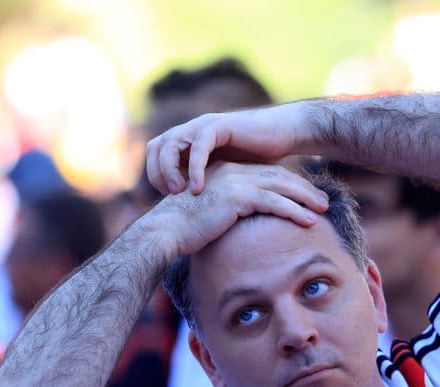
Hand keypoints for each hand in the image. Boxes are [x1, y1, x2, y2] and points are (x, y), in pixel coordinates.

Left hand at [146, 103, 307, 195]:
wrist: (284, 133)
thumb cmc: (260, 156)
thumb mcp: (226, 173)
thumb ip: (208, 180)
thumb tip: (192, 206)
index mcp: (188, 140)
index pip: (155, 154)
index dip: (155, 175)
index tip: (167, 198)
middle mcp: (191, 130)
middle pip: (155, 146)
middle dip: (156, 172)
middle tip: (169, 195)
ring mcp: (203, 126)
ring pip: (170, 144)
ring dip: (170, 169)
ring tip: (179, 192)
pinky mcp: (218, 126)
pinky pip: (198, 147)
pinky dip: (194, 168)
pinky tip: (198, 188)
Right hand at [146, 161, 328, 255]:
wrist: (165, 231)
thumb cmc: (182, 229)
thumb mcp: (209, 213)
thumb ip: (227, 211)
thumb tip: (241, 224)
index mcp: (226, 172)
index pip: (266, 174)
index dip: (289, 184)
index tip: (306, 196)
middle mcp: (233, 171)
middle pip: (278, 176)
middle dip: (303, 188)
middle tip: (323, 200)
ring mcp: (236, 182)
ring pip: (281, 187)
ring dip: (305, 198)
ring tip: (324, 209)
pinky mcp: (238, 197)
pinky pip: (274, 202)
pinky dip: (295, 211)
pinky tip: (310, 221)